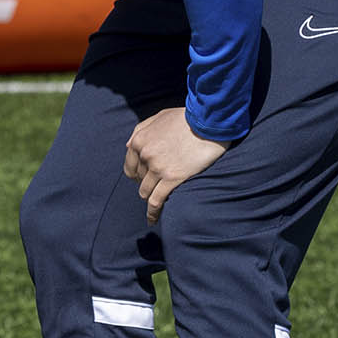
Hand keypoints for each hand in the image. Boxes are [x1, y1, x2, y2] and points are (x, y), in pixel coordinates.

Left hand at [122, 108, 227, 223]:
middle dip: (145, 184)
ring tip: (155, 205)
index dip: (137, 174)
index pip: (130, 166)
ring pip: (146, 191)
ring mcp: (157, 167)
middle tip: (155, 188)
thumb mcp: (159, 117)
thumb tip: (128, 145)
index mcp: (139, 140)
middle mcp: (145, 154)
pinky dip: (153, 212)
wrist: (208, 121)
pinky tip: (152, 220)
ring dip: (149, 198)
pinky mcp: (172, 178)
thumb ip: (141, 130)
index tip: (144, 179)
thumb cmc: (186, 117)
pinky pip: (156, 200)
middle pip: (138, 180)